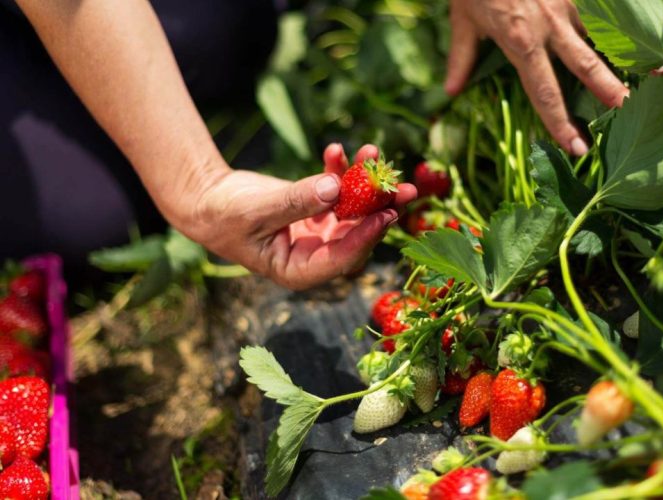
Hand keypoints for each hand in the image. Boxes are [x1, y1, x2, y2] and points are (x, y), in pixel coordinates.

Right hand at [185, 144, 415, 289]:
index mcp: (300, 270)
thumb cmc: (223, 216)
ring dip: (365, 183)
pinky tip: (335, 149)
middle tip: (405, 188)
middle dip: (381, 209)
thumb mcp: (257, 211)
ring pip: (353, 210)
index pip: (343, 258)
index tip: (387, 214)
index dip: (367, 237)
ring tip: (373, 152)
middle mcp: (316, 254)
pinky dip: (338, 170)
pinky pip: (336, 190)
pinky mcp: (317, 209)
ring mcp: (319, 231)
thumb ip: (296, 202)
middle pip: (358, 233)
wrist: (207, 200)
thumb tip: (335, 188)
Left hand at [445, 0, 628, 155]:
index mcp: (520, 42)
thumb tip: (450, 91)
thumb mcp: (462, 19)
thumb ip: (461, 57)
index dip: (560, 123)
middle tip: (628, 113)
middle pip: (585, 66)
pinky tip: (646, 35)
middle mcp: (549, 27)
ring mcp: (568, 3)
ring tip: (658, 72)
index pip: (544, 92)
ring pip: (604, 34)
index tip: (576, 147)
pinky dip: (624, 23)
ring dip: (629, 54)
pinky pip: (605, 8)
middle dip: (609, 92)